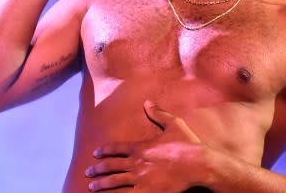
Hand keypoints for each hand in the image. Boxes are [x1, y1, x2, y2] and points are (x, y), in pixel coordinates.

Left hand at [85, 101, 204, 191]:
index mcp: (141, 147)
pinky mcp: (148, 192)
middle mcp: (137, 163)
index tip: (96, 153)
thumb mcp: (174, 124)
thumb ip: (159, 114)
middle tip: (88, 171)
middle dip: (97, 169)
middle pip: (111, 166)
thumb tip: (147, 102)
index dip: (104, 151)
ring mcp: (141, 179)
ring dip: (101, 184)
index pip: (116, 148)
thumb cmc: (187, 144)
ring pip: (114, 182)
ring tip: (91, 186)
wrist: (198, 164)